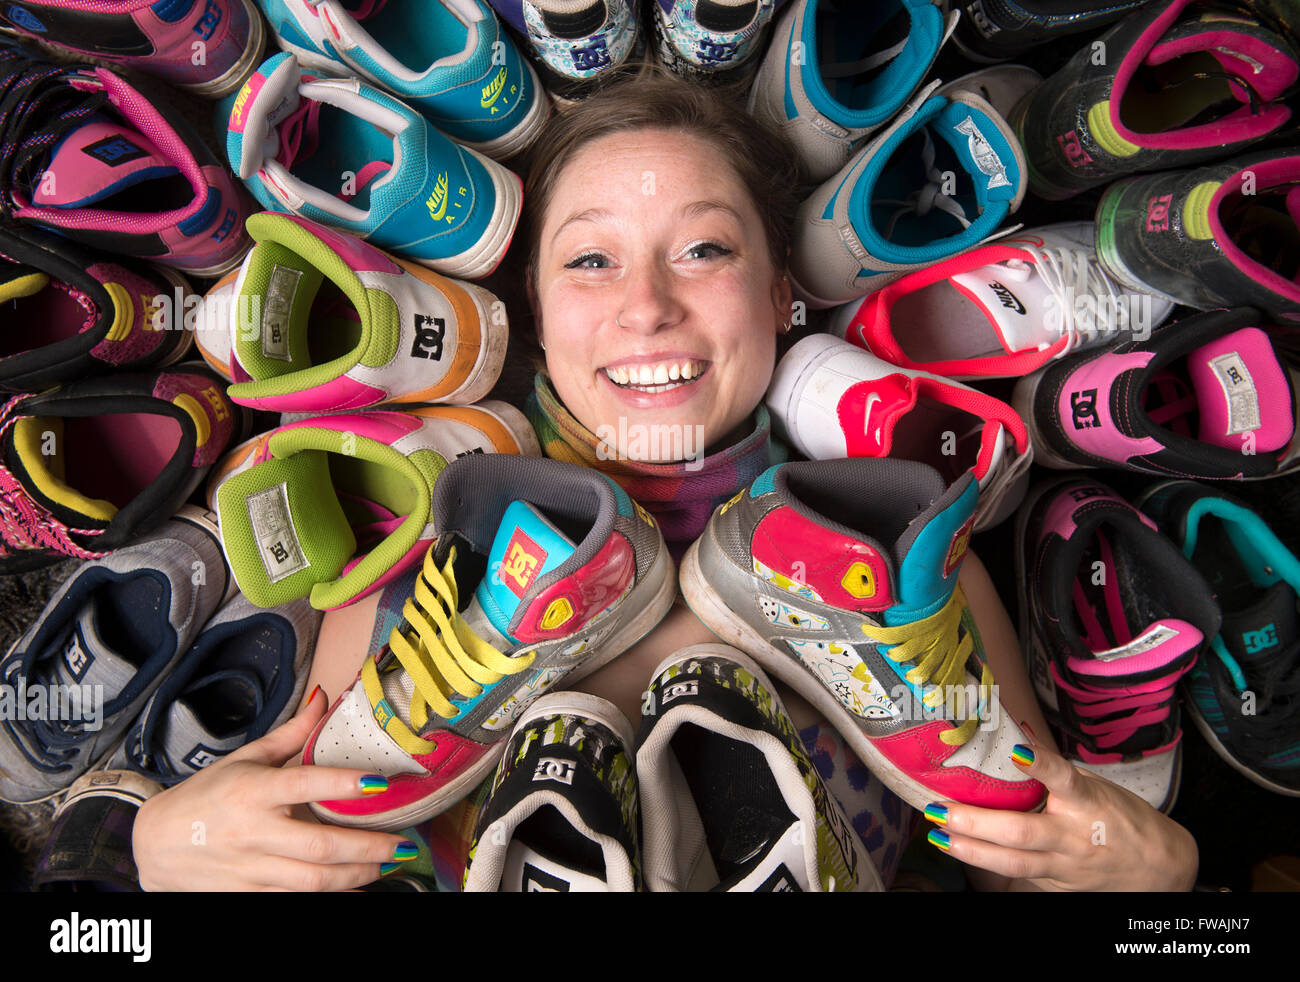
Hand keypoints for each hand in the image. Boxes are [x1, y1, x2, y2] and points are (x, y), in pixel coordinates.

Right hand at [133, 687, 416, 890]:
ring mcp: (251, 869)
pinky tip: (358, 886)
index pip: (304, 783)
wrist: (154, 846)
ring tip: (388, 864)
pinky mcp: (248, 894)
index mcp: (252, 791)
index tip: (381, 783)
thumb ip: (292, 733)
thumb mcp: (244, 758)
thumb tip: (323, 696)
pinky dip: (331, 895)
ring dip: (358, 875)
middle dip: (368, 847)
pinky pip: (296, 899)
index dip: (344, 784)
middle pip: (319, 846)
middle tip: (404, 843)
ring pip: (313, 881)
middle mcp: (253, 832)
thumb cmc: (205, 796)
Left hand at [922, 742, 1197, 891]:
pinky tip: (960, 848)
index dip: (1042, 765)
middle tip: (940, 809)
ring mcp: (1064, 865)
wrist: (1158, 870)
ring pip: (1013, 862)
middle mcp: (1073, 836)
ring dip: (971, 849)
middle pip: (1021, 832)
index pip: (1065, 779)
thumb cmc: (1120, 818)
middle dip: (975, 822)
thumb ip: (1055, 767)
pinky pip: (1018, 874)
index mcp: (1088, 802)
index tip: (1017, 751)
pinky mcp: (1056, 885)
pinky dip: (987, 862)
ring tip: (938, 836)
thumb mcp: (1095, 785)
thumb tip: (1018, 731)